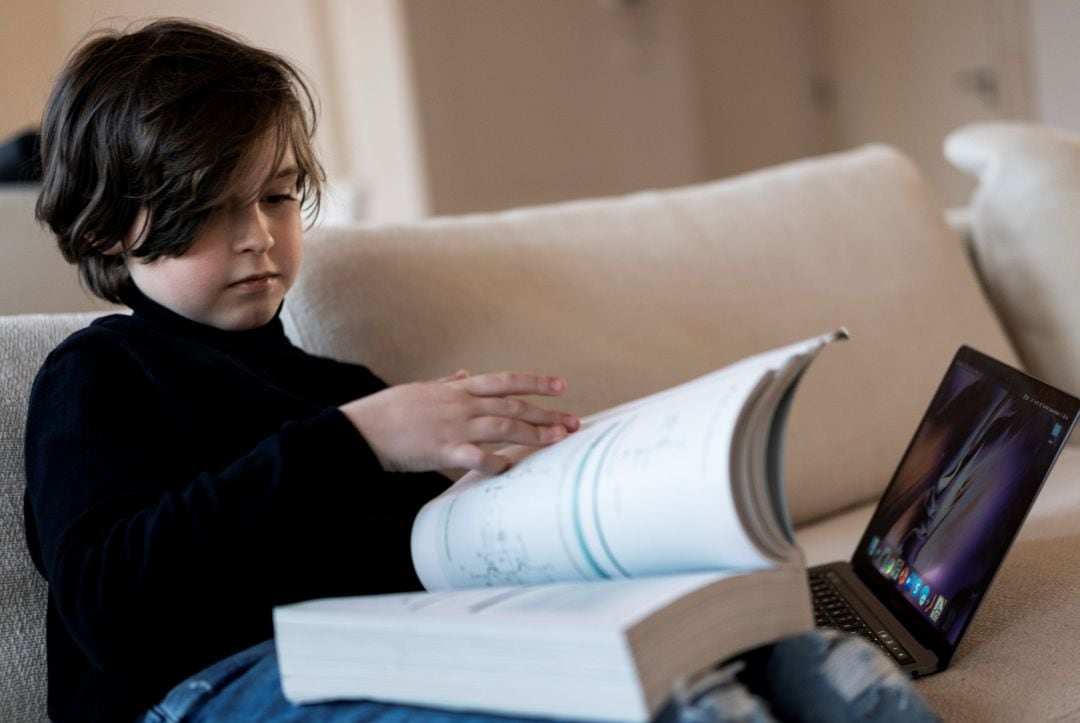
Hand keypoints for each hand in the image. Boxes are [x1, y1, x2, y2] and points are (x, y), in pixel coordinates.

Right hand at [340, 370, 579, 474]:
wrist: (361, 429)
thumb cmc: (388, 411)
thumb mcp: (420, 388)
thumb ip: (445, 382)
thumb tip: (462, 373)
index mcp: (457, 389)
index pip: (505, 381)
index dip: (535, 383)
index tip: (560, 386)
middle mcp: (461, 404)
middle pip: (513, 407)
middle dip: (546, 414)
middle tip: (572, 422)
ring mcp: (453, 426)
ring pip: (503, 427)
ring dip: (533, 434)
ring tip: (557, 441)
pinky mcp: (442, 450)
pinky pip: (477, 457)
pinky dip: (496, 463)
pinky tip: (512, 468)